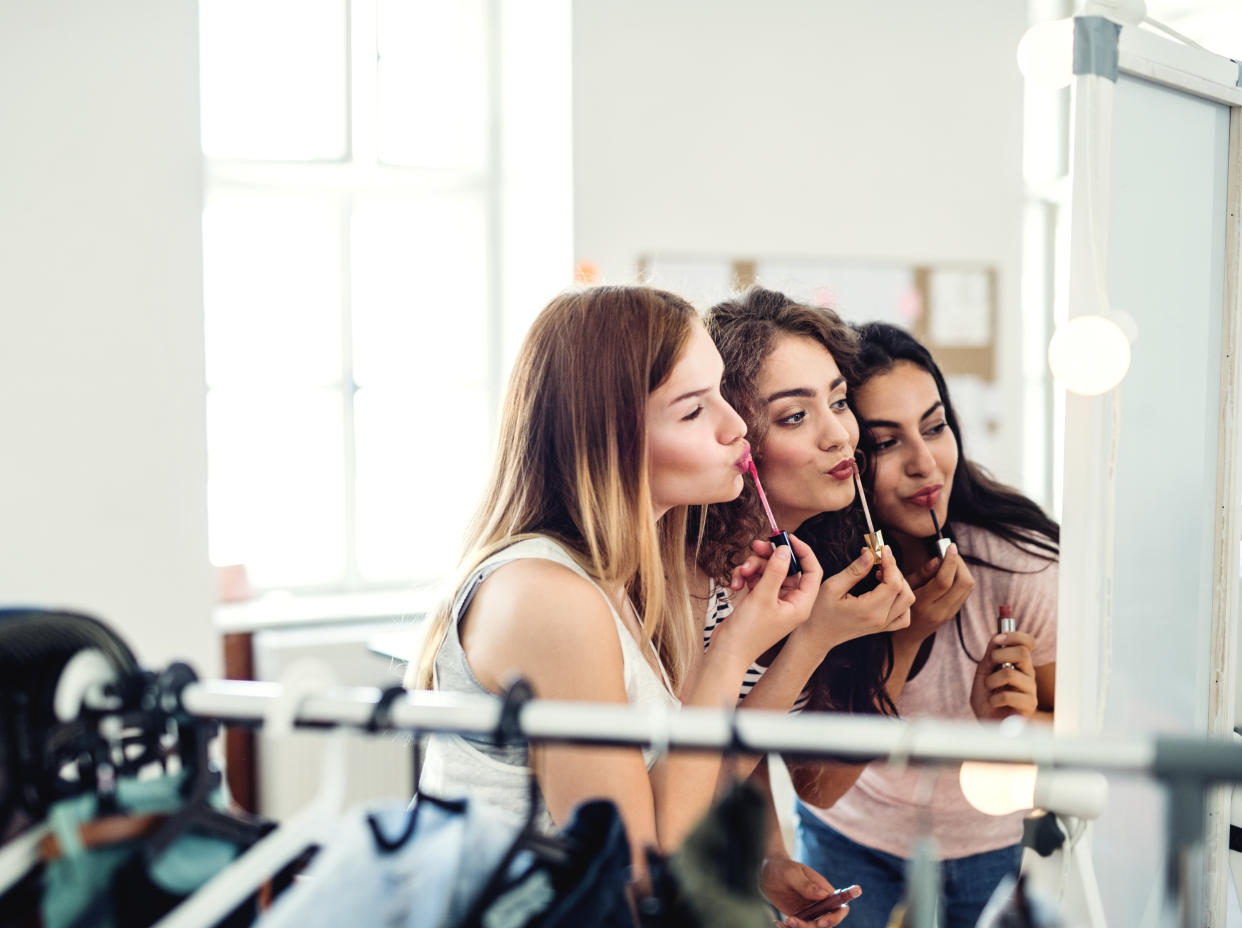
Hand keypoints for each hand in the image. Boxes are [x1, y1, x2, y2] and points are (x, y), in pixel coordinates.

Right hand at [714, 534, 823, 661]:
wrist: (727, 652)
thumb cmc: (749, 633)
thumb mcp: (763, 597)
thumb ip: (775, 570)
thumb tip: (785, 549)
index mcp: (801, 604)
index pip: (812, 570)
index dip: (802, 551)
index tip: (786, 538)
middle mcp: (790, 601)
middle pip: (787, 567)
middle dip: (770, 556)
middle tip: (757, 546)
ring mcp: (774, 600)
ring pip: (769, 570)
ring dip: (754, 566)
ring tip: (741, 572)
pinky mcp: (760, 600)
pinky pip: (757, 579)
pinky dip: (746, 576)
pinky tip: (736, 583)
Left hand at [760, 855, 851, 926]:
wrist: (768, 872)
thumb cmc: (783, 868)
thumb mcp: (792, 873)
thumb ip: (807, 885)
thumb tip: (823, 894)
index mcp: (824, 890)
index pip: (840, 908)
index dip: (835, 918)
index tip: (822, 922)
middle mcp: (820, 903)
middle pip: (826, 923)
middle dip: (813, 927)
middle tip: (794, 922)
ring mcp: (810, 911)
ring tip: (786, 920)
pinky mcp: (799, 917)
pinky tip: (779, 923)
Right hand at [797, 546, 913, 651]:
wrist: (816, 636)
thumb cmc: (820, 612)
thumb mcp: (833, 587)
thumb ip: (855, 570)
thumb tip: (870, 554)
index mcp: (869, 610)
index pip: (893, 583)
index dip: (890, 563)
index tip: (881, 550)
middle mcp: (880, 620)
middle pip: (904, 591)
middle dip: (894, 570)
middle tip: (878, 559)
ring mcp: (883, 626)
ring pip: (907, 602)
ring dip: (899, 584)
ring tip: (881, 575)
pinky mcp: (882, 627)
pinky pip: (904, 615)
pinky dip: (901, 600)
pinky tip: (887, 591)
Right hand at [899, 543, 974, 643]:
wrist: (908, 635)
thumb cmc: (900, 607)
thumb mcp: (904, 588)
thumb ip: (922, 574)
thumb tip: (938, 558)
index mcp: (923, 604)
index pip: (944, 581)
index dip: (950, 562)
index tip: (950, 546)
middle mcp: (940, 610)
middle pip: (963, 583)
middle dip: (960, 563)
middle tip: (950, 552)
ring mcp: (950, 613)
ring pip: (968, 587)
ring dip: (963, 569)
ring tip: (951, 561)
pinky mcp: (954, 613)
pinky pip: (965, 591)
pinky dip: (962, 577)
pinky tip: (951, 572)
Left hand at [970, 630, 1038, 720]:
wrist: (988, 723)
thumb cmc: (987, 698)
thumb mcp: (983, 673)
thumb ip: (990, 656)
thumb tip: (997, 636)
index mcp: (1019, 664)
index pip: (1028, 642)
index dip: (1015, 636)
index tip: (999, 638)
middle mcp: (1028, 674)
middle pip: (1023, 653)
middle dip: (999, 655)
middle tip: (990, 667)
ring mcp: (1031, 690)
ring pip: (1010, 674)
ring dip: (991, 681)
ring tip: (989, 689)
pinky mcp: (1029, 706)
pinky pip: (1007, 695)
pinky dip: (993, 699)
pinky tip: (994, 704)